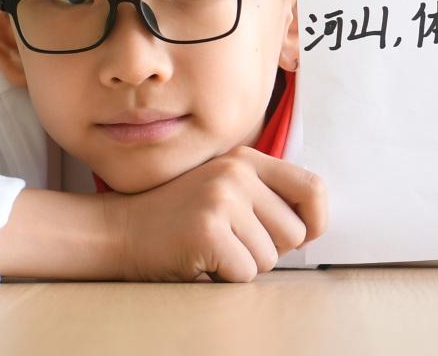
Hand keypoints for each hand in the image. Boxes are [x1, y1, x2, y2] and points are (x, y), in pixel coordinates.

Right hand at [105, 146, 327, 281]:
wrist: (119, 230)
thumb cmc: (180, 217)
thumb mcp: (226, 188)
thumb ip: (266, 195)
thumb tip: (314, 226)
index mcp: (248, 159)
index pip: (312, 187)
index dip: (317, 219)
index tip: (305, 236)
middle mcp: (238, 173)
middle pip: (294, 232)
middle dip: (270, 251)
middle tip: (233, 243)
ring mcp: (221, 199)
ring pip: (270, 258)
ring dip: (245, 265)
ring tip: (213, 248)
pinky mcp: (208, 230)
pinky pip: (245, 273)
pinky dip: (225, 278)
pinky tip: (201, 260)